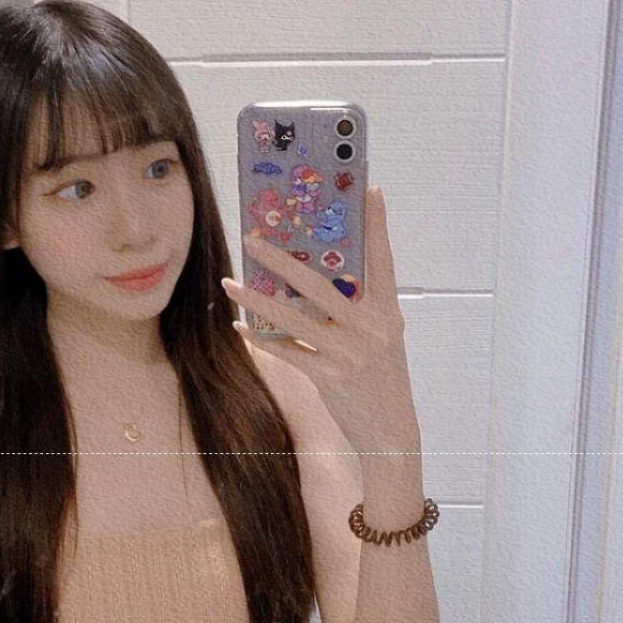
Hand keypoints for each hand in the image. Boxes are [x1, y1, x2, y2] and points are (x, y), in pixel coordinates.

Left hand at [222, 185, 419, 452]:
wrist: (391, 431)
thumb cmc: (382, 378)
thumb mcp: (383, 337)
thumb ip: (361, 307)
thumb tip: (322, 274)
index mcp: (388, 312)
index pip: (382, 260)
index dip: (376, 226)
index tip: (368, 190)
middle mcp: (370, 328)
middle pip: (320, 284)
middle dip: (283, 258)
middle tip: (253, 237)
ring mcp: (349, 353)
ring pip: (294, 317)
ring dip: (258, 298)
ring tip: (231, 282)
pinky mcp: (329, 377)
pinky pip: (288, 351)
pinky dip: (261, 339)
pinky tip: (240, 326)